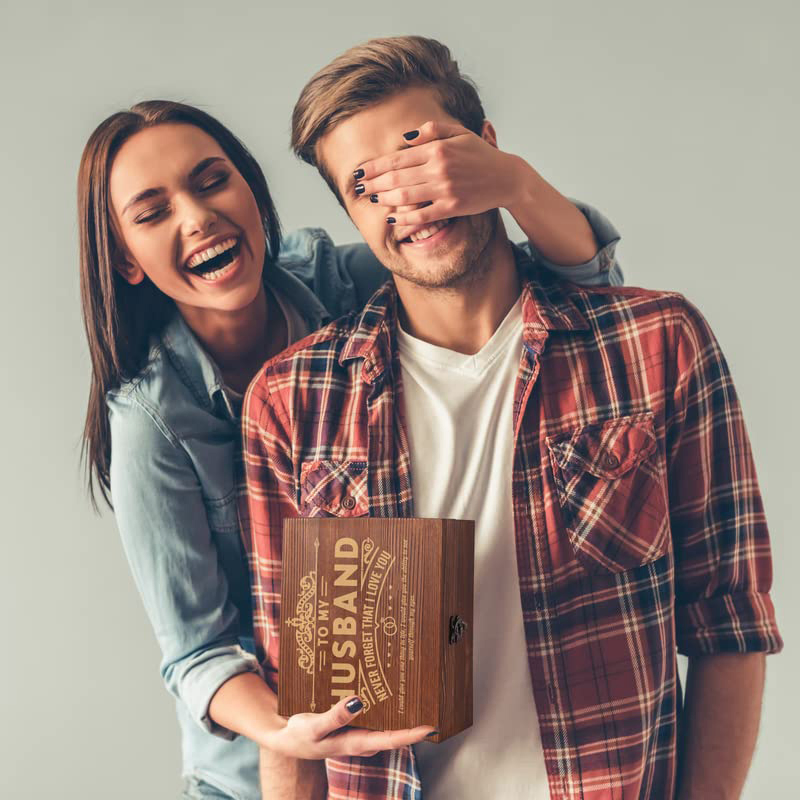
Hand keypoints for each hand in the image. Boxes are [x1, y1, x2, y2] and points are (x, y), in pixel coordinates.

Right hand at [263, 695, 434, 759]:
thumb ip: (335, 716)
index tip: (432, 725)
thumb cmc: (300, 735)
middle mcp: (362, 739)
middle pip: (395, 731)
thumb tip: (359, 701)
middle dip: (413, 718)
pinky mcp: (353, 723)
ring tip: (415, 686)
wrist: (286, 737)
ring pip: (386, 722)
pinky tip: (386, 685)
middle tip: (430, 696)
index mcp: (356, 743)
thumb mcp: (314, 727)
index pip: (392, 740)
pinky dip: (382, 702)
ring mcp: (359, 732)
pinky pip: (374, 714)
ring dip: (400, 709)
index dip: (413, 734)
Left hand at [353, 121, 524, 227]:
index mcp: (437, 148)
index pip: (398, 158)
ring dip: (385, 200)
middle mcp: (439, 168)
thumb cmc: (480, 154)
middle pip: (397, 177)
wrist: (506, 177)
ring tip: (371, 200)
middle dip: (373, 183)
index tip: (360, 171)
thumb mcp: (458, 133)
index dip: (375, 166)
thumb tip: (404, 139)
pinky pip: (424, 215)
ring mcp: (445, 189)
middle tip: (358, 188)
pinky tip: (393, 219)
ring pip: (406, 196)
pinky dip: (406, 218)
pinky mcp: (452, 207)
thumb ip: (430, 131)